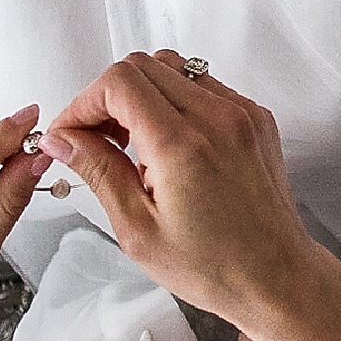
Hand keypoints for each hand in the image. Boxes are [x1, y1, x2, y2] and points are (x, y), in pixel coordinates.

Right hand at [38, 51, 329, 337]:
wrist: (275, 275)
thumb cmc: (213, 265)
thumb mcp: (138, 228)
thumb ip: (99, 171)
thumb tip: (64, 140)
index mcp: (183, 145)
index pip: (120, 82)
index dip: (84, 103)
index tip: (71, 132)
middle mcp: (218, 118)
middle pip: (144, 65)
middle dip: (107, 96)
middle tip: (95, 138)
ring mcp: (242, 114)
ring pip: (176, 69)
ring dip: (142, 95)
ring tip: (130, 144)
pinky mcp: (256, 119)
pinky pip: (206, 87)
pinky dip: (176, 102)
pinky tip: (167, 146)